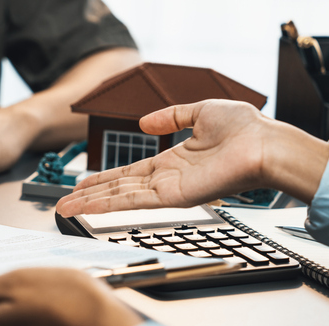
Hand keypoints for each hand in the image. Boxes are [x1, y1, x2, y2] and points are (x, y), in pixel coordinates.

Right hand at [57, 100, 328, 216]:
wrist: (265, 144)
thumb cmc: (245, 129)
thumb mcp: (201, 112)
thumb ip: (171, 116)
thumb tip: (145, 122)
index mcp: (171, 161)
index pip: (128, 173)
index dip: (103, 179)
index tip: (81, 185)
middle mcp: (166, 179)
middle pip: (118, 190)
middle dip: (89, 198)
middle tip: (63, 205)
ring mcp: (169, 190)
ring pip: (120, 199)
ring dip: (91, 205)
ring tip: (65, 210)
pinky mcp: (175, 197)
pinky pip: (135, 202)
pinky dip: (111, 206)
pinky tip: (91, 208)